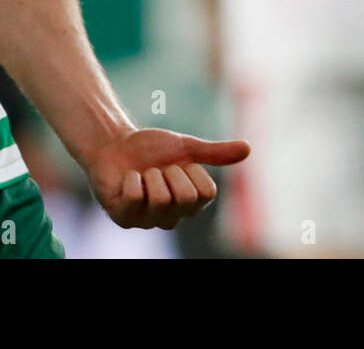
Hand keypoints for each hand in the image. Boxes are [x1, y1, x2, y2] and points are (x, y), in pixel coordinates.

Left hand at [83, 127, 249, 229]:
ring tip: (142, 174)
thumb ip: (215, 153)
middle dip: (169, 172)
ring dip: (149, 175)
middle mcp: (171, 219)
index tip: (177, 164)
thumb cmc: (151, 148)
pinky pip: (135, 196)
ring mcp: (146, 221)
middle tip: (157, 170)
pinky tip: (126, 179)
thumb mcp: (186, 148)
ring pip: (161, 198)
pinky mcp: (123, 217)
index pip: (207, 193)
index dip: (191, 170)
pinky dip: (131, 178)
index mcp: (191, 205)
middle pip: (185, 197)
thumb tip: (248, 149)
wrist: (115, 142)